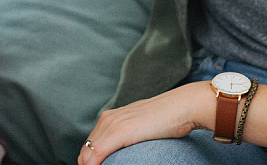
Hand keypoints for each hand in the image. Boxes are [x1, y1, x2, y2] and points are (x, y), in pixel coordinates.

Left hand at [78, 82, 210, 164]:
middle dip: (87, 164)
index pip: (90, 145)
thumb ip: (128, 134)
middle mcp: (107, 119)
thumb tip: (125, 148)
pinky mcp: (120, 132)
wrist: (181, 106)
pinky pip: (97, 154)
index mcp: (110, 118)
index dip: (89, 161)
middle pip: (85, 151)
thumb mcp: (140, 126)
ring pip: (87, 155)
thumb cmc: (167, 119)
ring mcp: (112, 125)